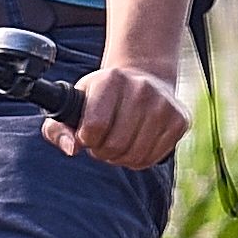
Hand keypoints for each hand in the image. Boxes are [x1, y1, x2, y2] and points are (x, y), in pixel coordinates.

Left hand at [56, 56, 191, 168]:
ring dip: (120, 158)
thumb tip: (72, 149)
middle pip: (114, 145)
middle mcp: (141, 88)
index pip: (93, 128)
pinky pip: (152, 158)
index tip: (87, 133)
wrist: (144, 78)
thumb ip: (57, 129)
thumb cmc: (101, 97)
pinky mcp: (180, 120)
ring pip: (134, 156)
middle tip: (102, 141)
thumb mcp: (74, 104)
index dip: (86, 139)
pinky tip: (135, 143)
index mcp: (110, 80)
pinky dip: (139, 159)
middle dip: (102, 151)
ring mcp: (164, 104)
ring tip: (118, 142)